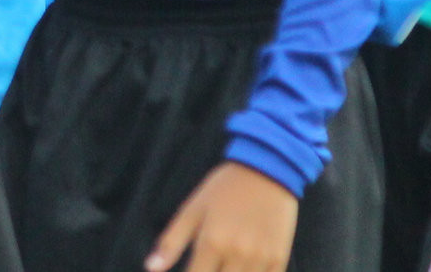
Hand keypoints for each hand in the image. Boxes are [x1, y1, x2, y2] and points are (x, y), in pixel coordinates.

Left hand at [146, 161, 297, 271]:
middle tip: (206, 268)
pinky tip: (241, 270)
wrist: (267, 169)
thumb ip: (170, 242)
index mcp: (212, 242)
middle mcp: (237, 254)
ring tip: (222, 266)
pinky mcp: (279, 259)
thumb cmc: (224, 189)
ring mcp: (261, 259)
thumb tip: (151, 268)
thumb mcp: (192, 209)